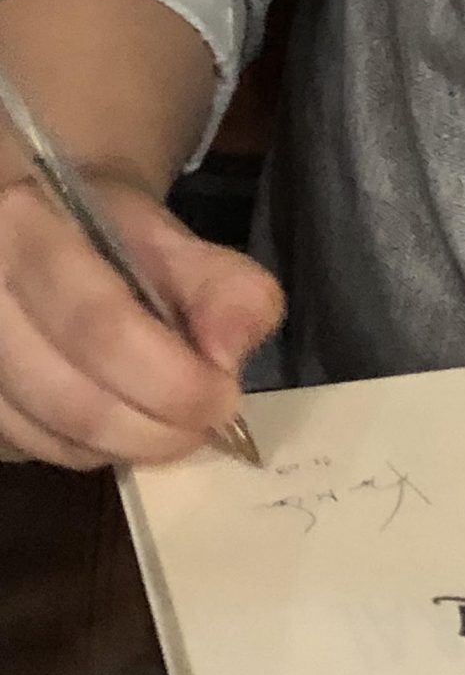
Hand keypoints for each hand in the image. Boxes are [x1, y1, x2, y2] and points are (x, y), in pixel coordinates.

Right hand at [0, 169, 282, 467]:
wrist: (39, 224)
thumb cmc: (103, 228)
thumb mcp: (167, 233)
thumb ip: (216, 282)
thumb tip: (229, 356)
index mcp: (24, 229)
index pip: (98, 325)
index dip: (169, 379)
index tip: (222, 401)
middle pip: (68, 397)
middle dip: (152, 428)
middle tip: (205, 427)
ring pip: (46, 436)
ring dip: (124, 445)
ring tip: (170, 424)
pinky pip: (28, 449)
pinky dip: (87, 451)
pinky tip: (119, 424)